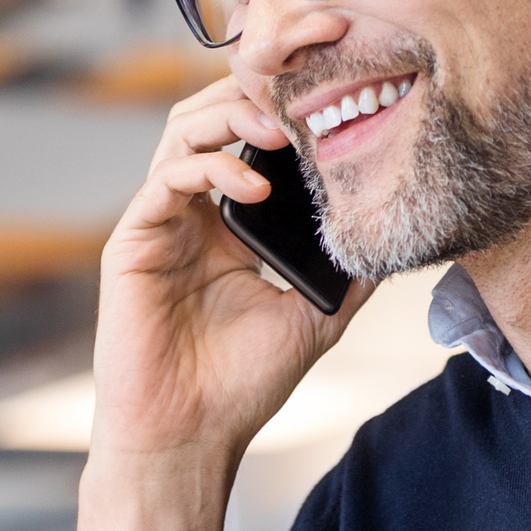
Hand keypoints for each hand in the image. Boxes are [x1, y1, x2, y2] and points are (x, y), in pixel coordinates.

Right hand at [88, 75, 365, 464]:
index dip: (283, 108)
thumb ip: (350, 272)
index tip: (332, 94)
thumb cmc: (241, 386)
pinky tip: (255, 188)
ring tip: (281, 130)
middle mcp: (191, 213)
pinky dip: (209, 169)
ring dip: (232, 117)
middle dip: (256, 92)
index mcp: (228, 224)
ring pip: (183, 132)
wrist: (189, 438)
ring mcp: (160, 223)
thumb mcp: (316, 316)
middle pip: (212, 116)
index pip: (250, 139)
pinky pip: (164, 181)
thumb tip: (398, 235)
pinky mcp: (133, 243)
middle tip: (305, 92)